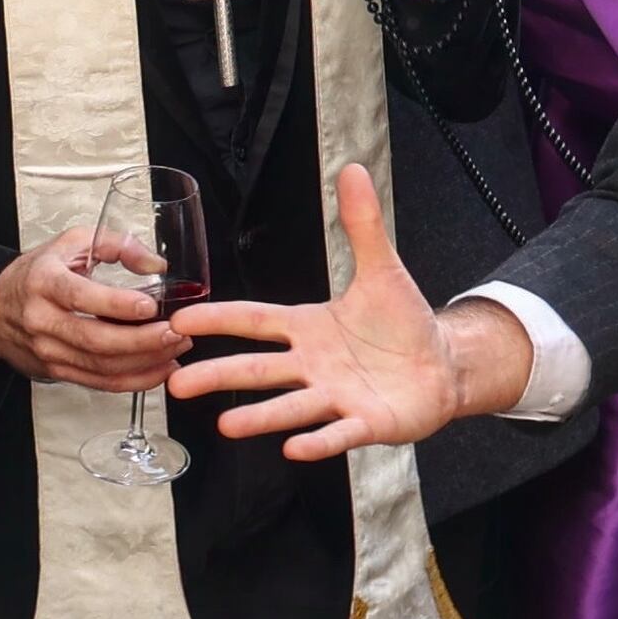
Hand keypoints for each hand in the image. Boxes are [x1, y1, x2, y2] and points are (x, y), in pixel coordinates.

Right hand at [0, 221, 183, 389]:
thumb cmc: (37, 274)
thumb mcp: (71, 244)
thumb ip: (117, 245)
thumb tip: (156, 263)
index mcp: (45, 282)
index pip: (81, 296)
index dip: (118, 305)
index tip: (150, 306)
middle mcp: (43, 320)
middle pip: (96, 340)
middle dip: (142, 341)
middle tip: (175, 332)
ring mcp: (48, 350)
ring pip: (101, 367)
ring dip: (145, 362)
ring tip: (175, 349)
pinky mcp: (56, 371)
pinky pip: (99, 383)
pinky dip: (134, 380)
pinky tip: (158, 370)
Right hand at [175, 161, 483, 457]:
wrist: (440, 366)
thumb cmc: (402, 324)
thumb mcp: (381, 269)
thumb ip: (361, 225)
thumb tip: (353, 171)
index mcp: (310, 328)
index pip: (256, 321)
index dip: (219, 320)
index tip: (180, 319)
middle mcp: (314, 365)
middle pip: (260, 370)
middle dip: (219, 374)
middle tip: (177, 382)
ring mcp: (336, 397)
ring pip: (291, 407)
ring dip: (260, 416)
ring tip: (226, 425)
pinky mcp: (365, 423)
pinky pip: (338, 433)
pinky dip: (318, 441)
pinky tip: (294, 448)